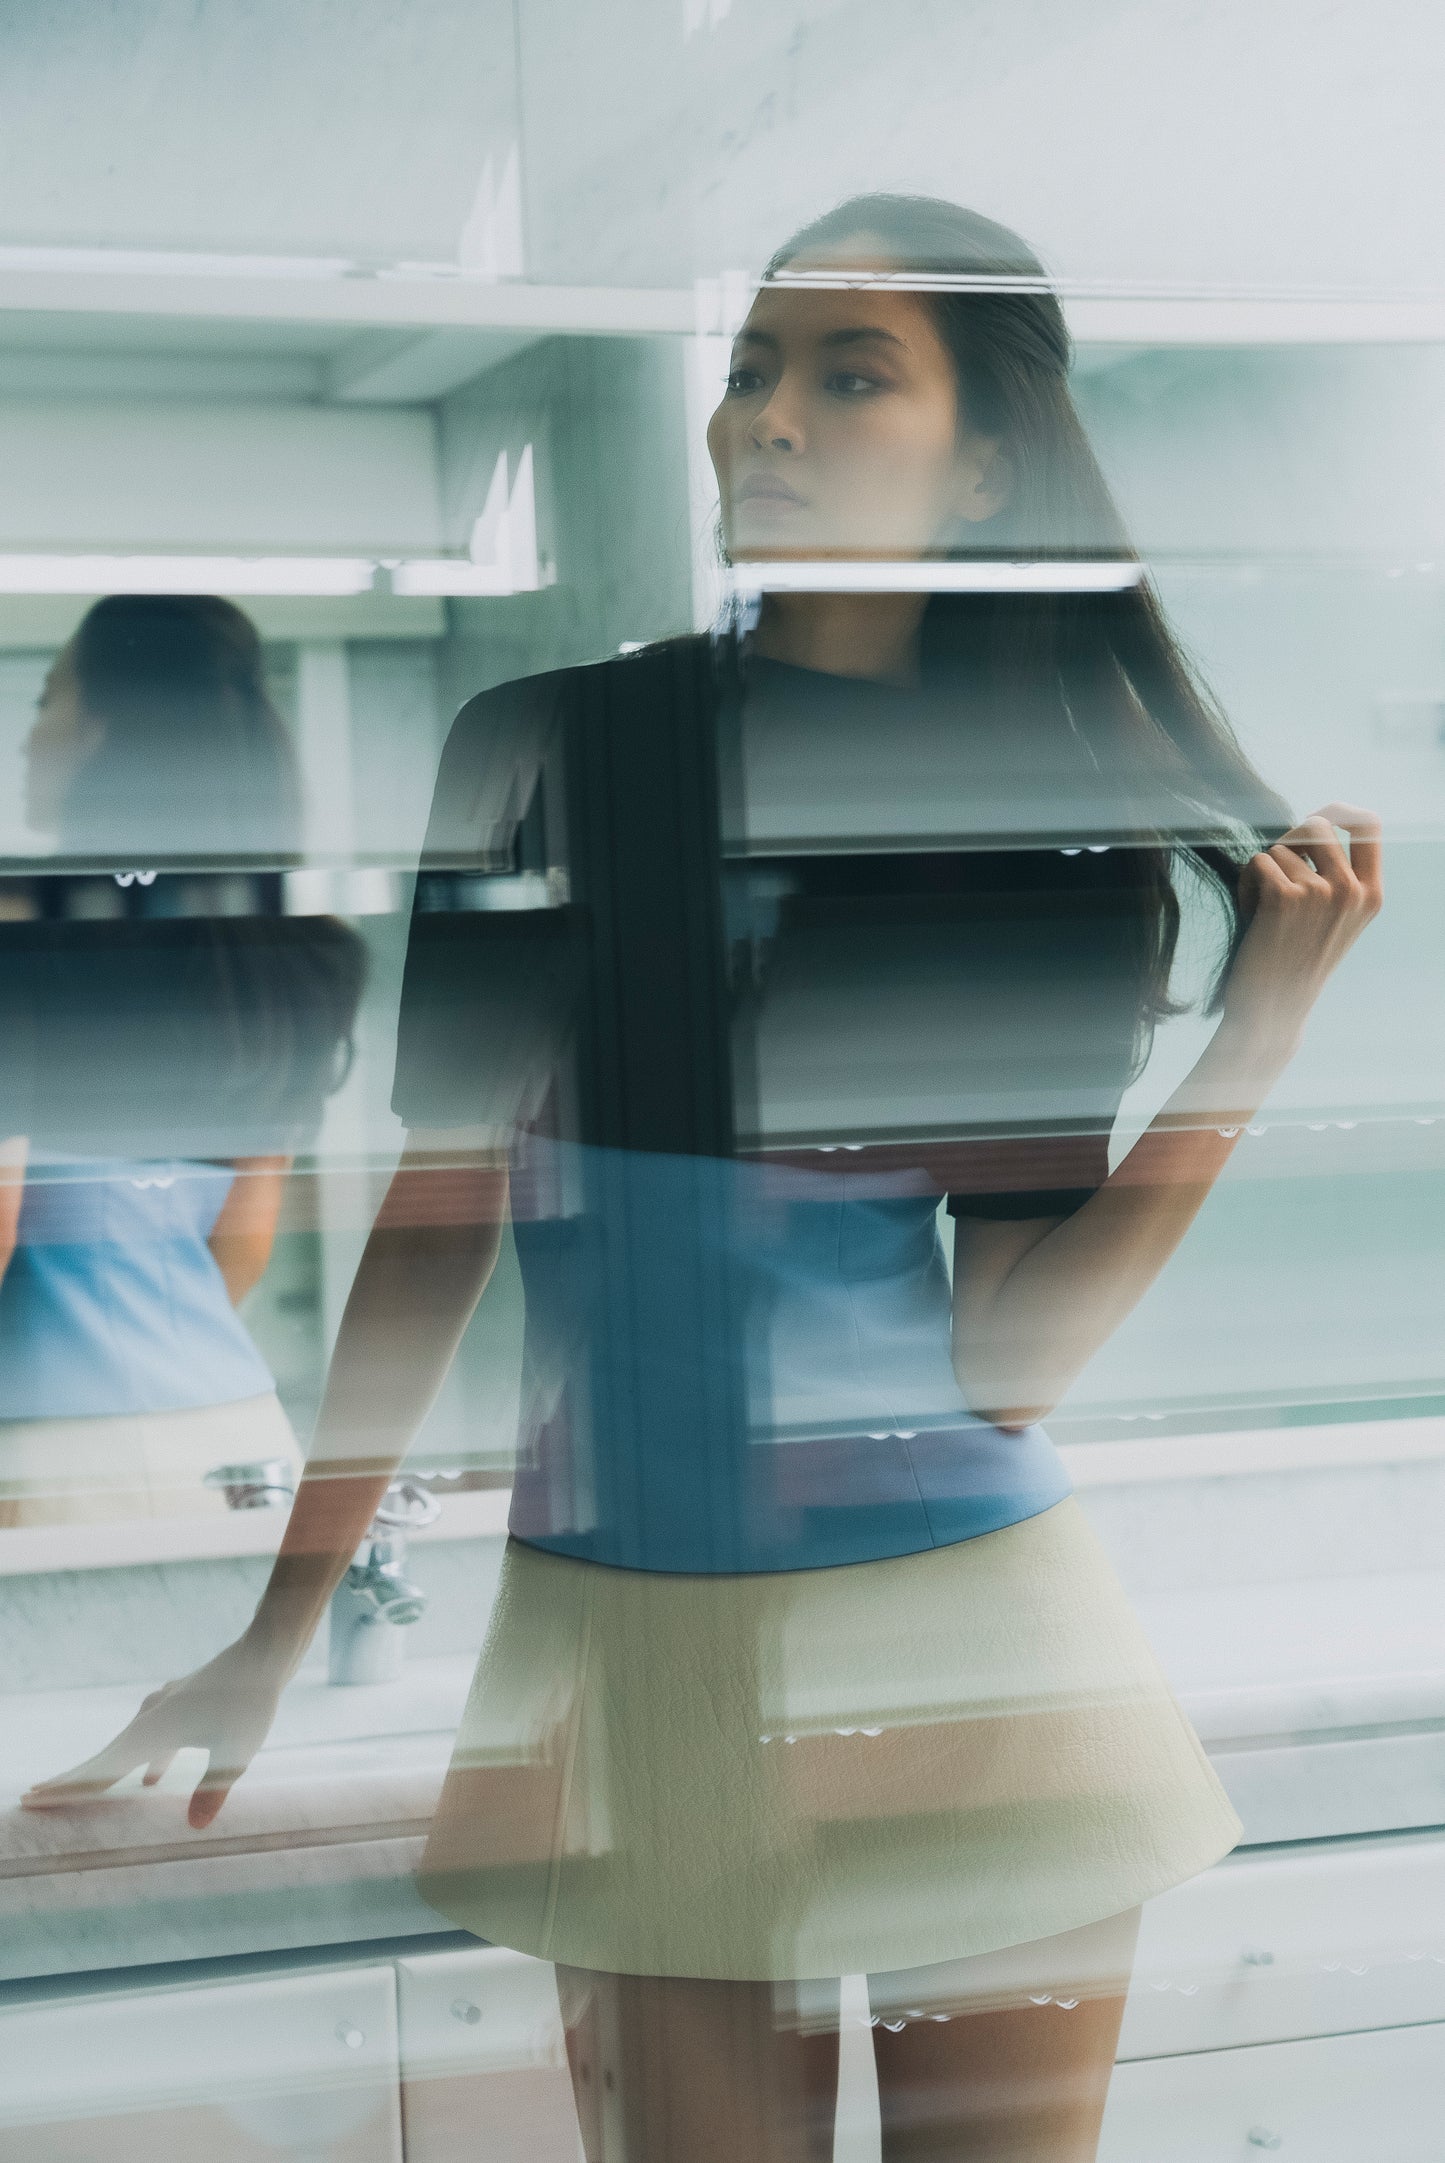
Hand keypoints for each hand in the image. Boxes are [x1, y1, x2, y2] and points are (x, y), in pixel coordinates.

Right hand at [20, 1634, 289, 1829]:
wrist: (263, 1653)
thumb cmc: (250, 1702)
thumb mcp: (236, 1753)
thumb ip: (213, 1789)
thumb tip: (194, 1828)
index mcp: (151, 1734)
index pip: (99, 1771)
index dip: (65, 1790)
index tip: (29, 1800)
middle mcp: (150, 1719)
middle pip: (103, 1758)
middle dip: (72, 1781)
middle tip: (35, 1797)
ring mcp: (164, 1708)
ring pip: (126, 1748)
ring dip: (106, 1770)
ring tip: (86, 1792)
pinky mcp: (182, 1704)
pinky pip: (150, 1739)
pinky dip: (140, 1760)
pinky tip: (151, 1778)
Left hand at [1221, 802, 1382, 1048]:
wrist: (1273, 1009)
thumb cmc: (1295, 959)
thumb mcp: (1332, 918)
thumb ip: (1334, 875)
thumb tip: (1313, 821)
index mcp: (1371, 894)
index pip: (1369, 825)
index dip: (1341, 810)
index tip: (1320, 816)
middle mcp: (1352, 890)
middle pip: (1315, 824)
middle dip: (1287, 844)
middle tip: (1276, 878)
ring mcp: (1321, 892)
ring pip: (1279, 847)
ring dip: (1263, 873)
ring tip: (1266, 912)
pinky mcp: (1285, 896)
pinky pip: (1256, 862)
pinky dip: (1246, 884)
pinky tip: (1253, 915)